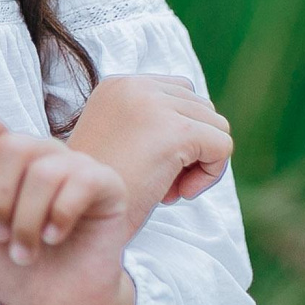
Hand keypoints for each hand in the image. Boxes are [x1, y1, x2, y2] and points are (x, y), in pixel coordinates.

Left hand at [0, 112, 138, 304]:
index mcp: (7, 159)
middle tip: (1, 236)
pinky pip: (81, 180)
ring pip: (43, 170)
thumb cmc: (14, 264)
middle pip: (12, 146)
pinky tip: (55, 238)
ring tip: (25, 252)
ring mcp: (75, 166)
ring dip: (26, 220)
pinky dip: (60, 215)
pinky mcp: (107, 185)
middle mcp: (42, 155)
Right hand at [65, 73, 231, 232]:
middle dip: (192, 147)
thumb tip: (206, 117)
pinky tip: (179, 193)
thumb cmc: (102, 192)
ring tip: (169, 188)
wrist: (82, 220)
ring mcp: (155, 105)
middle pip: (201, 106)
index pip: (178, 91)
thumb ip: (152, 120)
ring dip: (201, 162)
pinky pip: (222, 145)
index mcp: (118, 84)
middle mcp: (134, 85)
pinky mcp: (176, 131)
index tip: (151, 164)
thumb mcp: (120, 140)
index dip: (178, 131)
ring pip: (216, 124)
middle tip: (161, 182)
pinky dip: (210, 175)